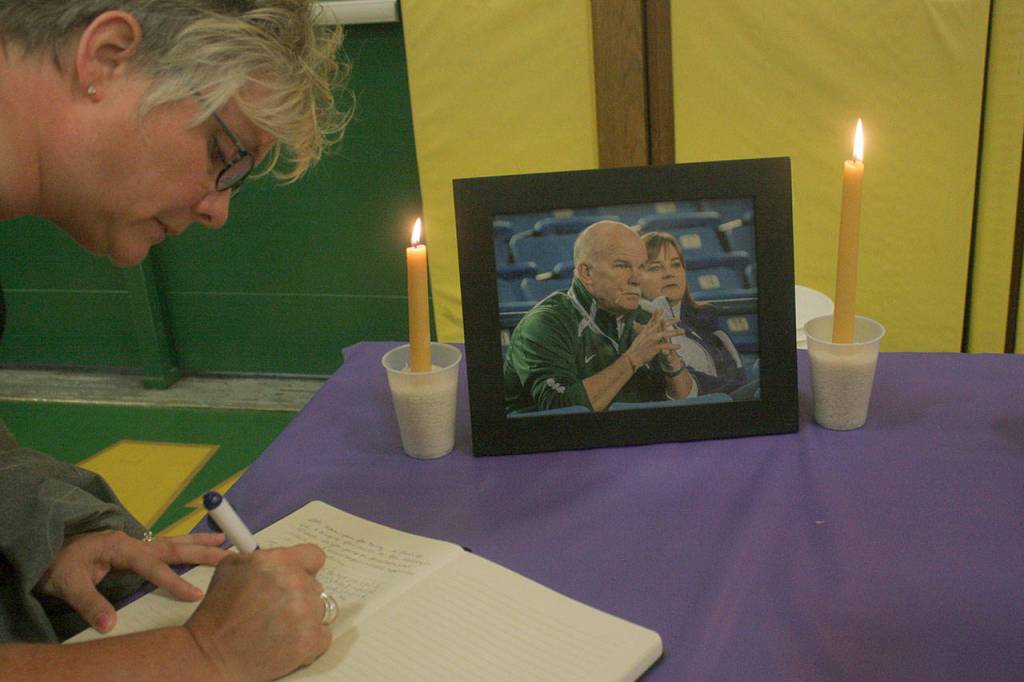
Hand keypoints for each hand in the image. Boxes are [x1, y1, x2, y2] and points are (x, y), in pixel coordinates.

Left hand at [36, 530, 226, 632]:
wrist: (47, 549)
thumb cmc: (58, 564)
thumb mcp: (68, 584)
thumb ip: (90, 602)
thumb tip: (110, 626)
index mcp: (120, 547)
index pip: (152, 566)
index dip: (173, 580)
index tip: (195, 594)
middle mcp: (133, 542)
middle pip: (173, 546)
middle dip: (202, 551)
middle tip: (229, 555)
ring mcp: (136, 543)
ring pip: (174, 542)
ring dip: (199, 542)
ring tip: (224, 540)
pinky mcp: (135, 549)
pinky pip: (167, 546)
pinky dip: (187, 544)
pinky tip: (199, 544)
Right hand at [184, 544, 332, 680]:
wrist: (210, 655)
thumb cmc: (217, 612)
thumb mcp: (231, 568)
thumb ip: (262, 558)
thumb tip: (280, 558)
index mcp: (278, 562)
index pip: (314, 555)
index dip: (304, 568)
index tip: (297, 577)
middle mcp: (296, 583)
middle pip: (315, 585)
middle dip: (299, 595)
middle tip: (276, 608)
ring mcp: (306, 613)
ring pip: (320, 610)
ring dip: (305, 617)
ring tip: (279, 627)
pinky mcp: (310, 640)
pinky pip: (324, 635)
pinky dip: (309, 640)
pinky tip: (287, 642)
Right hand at [625, 309, 682, 369]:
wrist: (631, 358)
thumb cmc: (635, 349)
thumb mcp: (638, 338)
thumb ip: (641, 330)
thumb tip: (639, 325)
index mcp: (645, 331)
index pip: (652, 321)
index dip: (657, 315)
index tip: (662, 309)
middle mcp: (649, 334)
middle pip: (661, 325)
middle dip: (670, 321)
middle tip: (679, 319)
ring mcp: (652, 340)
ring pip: (665, 334)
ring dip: (675, 332)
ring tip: (683, 331)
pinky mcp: (654, 348)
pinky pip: (665, 346)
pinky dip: (672, 346)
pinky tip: (679, 346)